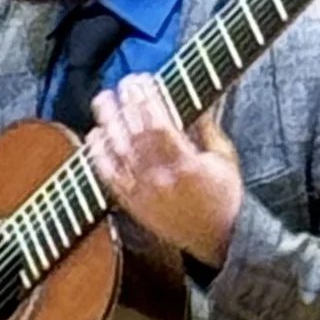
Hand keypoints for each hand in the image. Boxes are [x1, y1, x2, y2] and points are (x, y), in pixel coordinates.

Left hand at [85, 72, 243, 266]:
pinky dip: (98, 154)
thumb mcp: (225, 159)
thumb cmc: (225, 197)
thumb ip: (207, 128)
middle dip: (126, 104)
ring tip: (104, 100)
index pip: (158, 124)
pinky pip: (107, 177)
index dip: (146, 99)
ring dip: (107, 122)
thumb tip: (195, 96)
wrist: (217, 239)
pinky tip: (95, 134)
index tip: (142, 79)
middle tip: (122, 83)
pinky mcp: (132, 204)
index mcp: (186, 166)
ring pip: (116, 153)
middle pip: (133, 134)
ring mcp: (142, 193)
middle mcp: (159, 179)